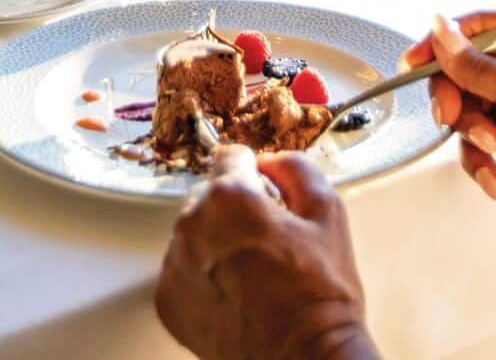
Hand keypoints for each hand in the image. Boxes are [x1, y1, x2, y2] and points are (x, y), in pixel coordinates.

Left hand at [157, 151, 377, 359]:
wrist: (304, 359)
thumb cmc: (320, 294)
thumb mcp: (328, 213)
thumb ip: (296, 169)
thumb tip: (271, 163)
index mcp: (229, 199)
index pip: (229, 156)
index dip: (254, 172)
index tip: (264, 189)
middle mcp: (192, 228)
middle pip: (209, 196)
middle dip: (235, 208)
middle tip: (268, 239)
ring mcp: (174, 267)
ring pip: (193, 233)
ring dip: (215, 241)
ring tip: (253, 270)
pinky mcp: (168, 301)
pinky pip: (182, 269)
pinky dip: (202, 274)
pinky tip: (235, 291)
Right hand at [402, 11, 495, 230]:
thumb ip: (477, 65)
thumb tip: (442, 33)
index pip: (480, 28)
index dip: (445, 40)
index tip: (417, 60)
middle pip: (464, 69)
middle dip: (453, 96)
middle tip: (450, 115)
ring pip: (464, 107)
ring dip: (468, 133)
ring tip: (490, 148)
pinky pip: (473, 140)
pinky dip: (476, 159)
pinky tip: (493, 172)